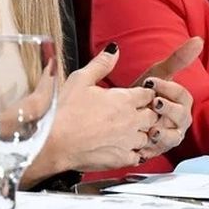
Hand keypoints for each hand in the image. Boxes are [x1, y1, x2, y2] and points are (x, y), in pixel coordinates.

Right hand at [23, 45, 155, 182]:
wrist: (54, 142)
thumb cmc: (65, 111)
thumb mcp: (80, 79)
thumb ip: (101, 64)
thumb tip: (114, 50)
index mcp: (124, 99)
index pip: (148, 94)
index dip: (144, 93)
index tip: (137, 95)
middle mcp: (132, 120)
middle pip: (153, 114)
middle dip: (147, 112)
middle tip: (133, 112)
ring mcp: (129, 141)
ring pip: (150, 136)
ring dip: (142, 132)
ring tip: (128, 130)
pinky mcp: (123, 159)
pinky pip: (140, 156)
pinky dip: (135, 151)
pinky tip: (123, 147)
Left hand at [130, 37, 201, 159]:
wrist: (122, 112)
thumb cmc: (145, 91)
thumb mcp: (157, 74)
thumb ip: (177, 59)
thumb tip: (198, 40)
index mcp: (181, 102)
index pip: (182, 95)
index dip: (169, 88)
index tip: (151, 82)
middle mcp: (178, 121)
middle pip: (182, 117)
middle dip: (169, 110)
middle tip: (155, 103)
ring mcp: (168, 136)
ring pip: (172, 138)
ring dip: (163, 134)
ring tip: (152, 130)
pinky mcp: (155, 150)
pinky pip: (155, 152)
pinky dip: (148, 149)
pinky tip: (139, 145)